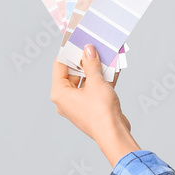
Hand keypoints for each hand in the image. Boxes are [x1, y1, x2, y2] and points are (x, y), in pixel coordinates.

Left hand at [51, 44, 140, 164]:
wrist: (114, 133)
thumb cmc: (101, 112)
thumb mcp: (96, 82)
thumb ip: (91, 64)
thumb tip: (88, 50)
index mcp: (60, 93)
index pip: (59, 65)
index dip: (69, 52)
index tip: (77, 40)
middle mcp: (66, 99)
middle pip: (73, 73)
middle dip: (86, 60)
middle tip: (94, 47)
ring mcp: (79, 104)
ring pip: (86, 81)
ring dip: (96, 69)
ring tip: (106, 55)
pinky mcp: (91, 107)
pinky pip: (94, 89)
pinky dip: (103, 80)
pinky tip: (114, 69)